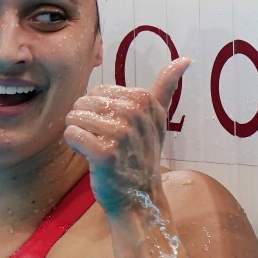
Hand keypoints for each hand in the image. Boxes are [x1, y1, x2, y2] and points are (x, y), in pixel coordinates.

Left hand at [63, 57, 191, 215]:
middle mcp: (134, 113)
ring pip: (74, 117)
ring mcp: (120, 133)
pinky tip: (90, 157)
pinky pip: (71, 134)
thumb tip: (186, 59)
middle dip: (85, 122)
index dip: (99, 111)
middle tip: (104, 141)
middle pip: (83, 102)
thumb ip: (166, 87)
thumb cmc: (142, 155)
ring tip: (97, 149)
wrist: (138, 198)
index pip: (97, 91)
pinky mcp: (104, 153)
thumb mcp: (158, 119)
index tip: (115, 129)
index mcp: (144, 100)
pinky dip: (74, 145)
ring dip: (79, 134)